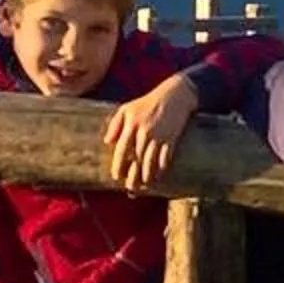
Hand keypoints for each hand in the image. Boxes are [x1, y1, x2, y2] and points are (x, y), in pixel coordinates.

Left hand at [104, 74, 198, 188]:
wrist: (176, 95)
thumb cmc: (147, 102)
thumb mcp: (127, 108)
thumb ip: (115, 124)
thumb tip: (107, 142)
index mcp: (132, 125)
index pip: (122, 150)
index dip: (118, 165)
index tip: (116, 176)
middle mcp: (145, 132)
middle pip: (136, 160)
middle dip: (132, 176)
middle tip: (130, 187)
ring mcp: (159, 137)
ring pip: (151, 162)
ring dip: (146, 176)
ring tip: (143, 185)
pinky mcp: (172, 139)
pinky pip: (165, 159)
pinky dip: (161, 170)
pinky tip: (157, 177)